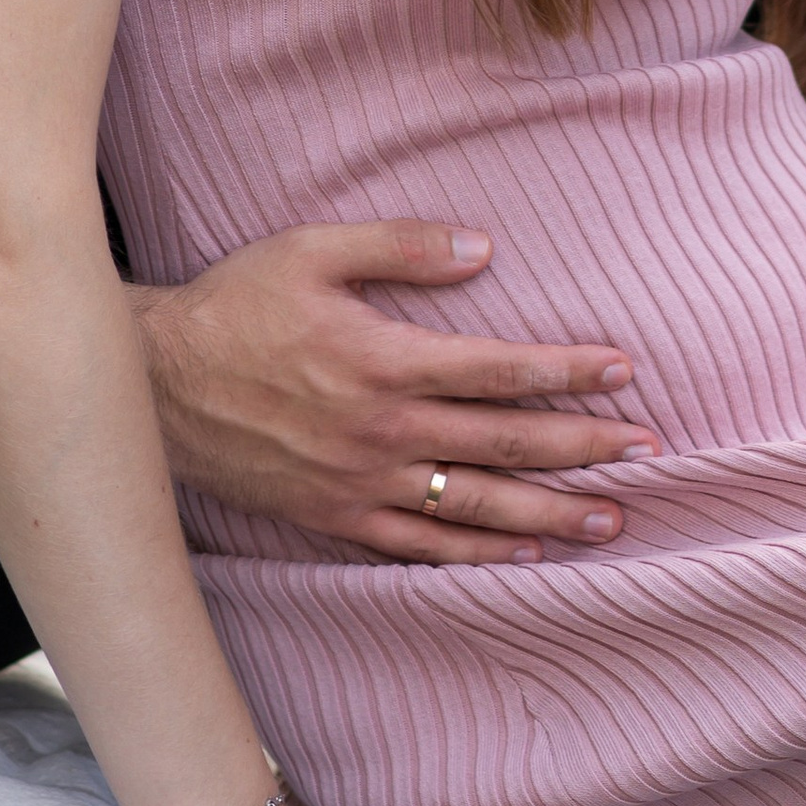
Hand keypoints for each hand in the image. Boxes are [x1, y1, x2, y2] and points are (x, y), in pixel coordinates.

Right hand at [134, 222, 657, 562]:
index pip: (499, 368)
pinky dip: (478, 555)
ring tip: (611, 518)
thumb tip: (484, 250)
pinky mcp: (338, 518)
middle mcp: (384, 430)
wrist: (156, 386)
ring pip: (476, 506)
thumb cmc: (237, 305)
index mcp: (385, 359)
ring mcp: (362, 484)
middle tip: (649, 452)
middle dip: (583, 447)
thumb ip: (401, 247)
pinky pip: (422, 546)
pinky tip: (524, 557)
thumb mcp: (312, 249)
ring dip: (550, 512)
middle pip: (504, 443)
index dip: (567, 370)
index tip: (623, 371)